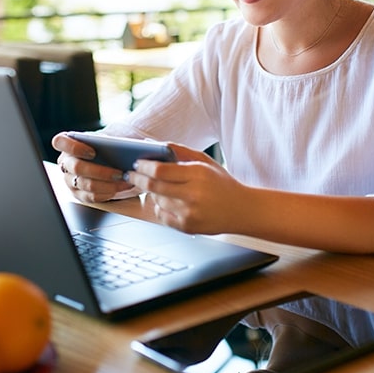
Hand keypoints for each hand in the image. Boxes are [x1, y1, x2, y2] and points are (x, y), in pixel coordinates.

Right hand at [52, 132, 138, 201]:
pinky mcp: (77, 194)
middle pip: (76, 167)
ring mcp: (69, 179)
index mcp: (67, 144)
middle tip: (119, 173)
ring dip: (107, 184)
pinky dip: (106, 194)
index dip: (74, 147)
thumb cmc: (107, 147)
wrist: (111, 158)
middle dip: (100, 171)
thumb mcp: (107, 140)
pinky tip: (118, 189)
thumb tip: (123, 146)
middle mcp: (65, 162)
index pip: (60, 142)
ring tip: (124, 181)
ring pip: (85, 184)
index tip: (92, 151)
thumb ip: (108, 141)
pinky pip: (89, 197)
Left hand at [126, 143, 245, 234]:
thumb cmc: (222, 183)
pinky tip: (165, 201)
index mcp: (197, 174)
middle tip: (131, 174)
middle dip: (138, 179)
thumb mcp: (205, 161)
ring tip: (155, 186)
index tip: (137, 163)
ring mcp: (190, 213)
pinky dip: (159, 207)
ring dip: (151, 192)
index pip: (160, 170)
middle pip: (153, 186)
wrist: (242, 210)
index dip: (144, 166)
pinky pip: (161, 216)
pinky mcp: (188, 227)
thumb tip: (155, 145)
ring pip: (156, 201)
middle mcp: (193, 195)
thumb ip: (180, 151)